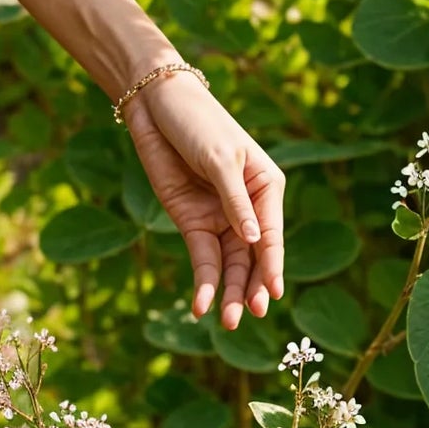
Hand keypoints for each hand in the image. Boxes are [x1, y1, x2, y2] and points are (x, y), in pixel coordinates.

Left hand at [121, 72, 284, 330]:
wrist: (156, 106)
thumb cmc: (197, 123)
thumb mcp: (218, 157)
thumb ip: (234, 199)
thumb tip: (253, 238)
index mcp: (266, 188)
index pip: (270, 235)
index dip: (271, 266)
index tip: (272, 295)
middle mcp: (246, 208)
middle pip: (252, 257)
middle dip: (250, 287)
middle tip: (247, 315)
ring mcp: (218, 217)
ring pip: (229, 264)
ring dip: (229, 292)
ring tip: (226, 321)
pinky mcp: (190, 221)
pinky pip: (202, 257)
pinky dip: (204, 281)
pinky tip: (201, 305)